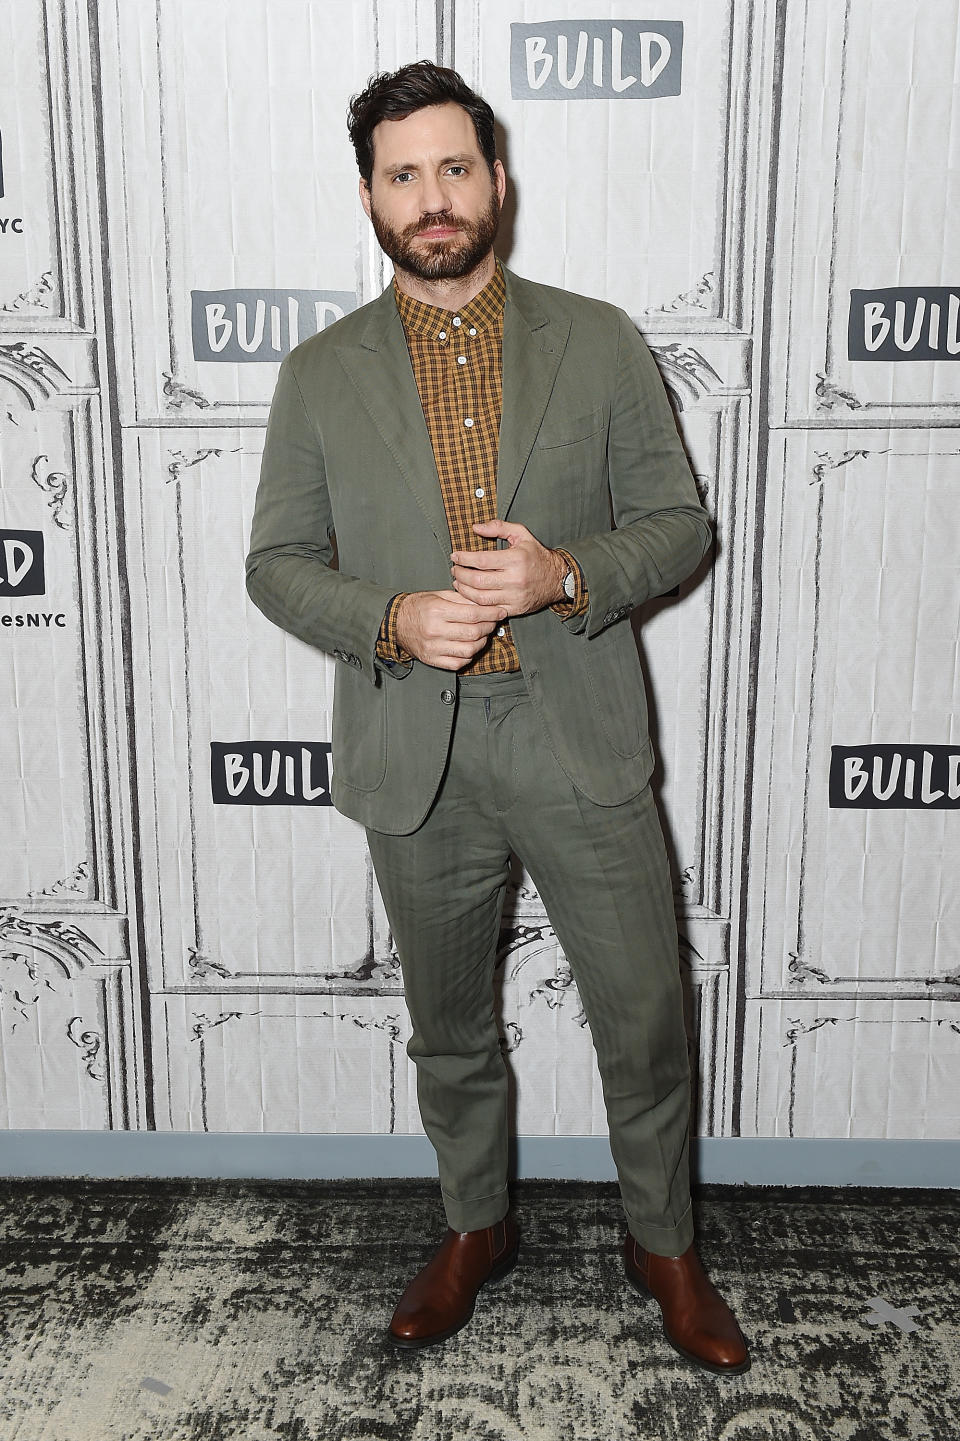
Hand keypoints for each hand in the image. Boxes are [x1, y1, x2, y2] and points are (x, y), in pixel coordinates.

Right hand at [394, 589, 508, 671]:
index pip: (473, 615)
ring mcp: (433, 648)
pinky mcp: (432, 659)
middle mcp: (435, 630)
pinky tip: (470, 646)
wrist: (396, 623)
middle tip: (493, 622)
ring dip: (482, 642)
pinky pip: (458, 663)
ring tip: (482, 634)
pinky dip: (469, 656)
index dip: (491, 614)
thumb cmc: (418, 607)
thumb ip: (462, 599)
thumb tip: (485, 603)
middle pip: (474, 633)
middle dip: (489, 627)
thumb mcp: (439, 595)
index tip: (500, 612)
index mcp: (437, 611)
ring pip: (469, 650)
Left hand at [450, 520, 566, 614]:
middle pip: (478, 581)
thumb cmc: (536, 555)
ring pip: (481, 598)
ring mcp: (515, 597)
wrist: (557, 579)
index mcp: (516, 559)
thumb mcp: (521, 534)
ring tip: (458, 581)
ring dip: (464, 590)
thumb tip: (475, 527)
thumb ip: (498, 527)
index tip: (455, 555)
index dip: (464, 558)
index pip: (482, 561)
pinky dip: (475, 603)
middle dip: (461, 574)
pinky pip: (489, 609)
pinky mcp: (515, 609)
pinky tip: (469, 595)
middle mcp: (515, 580)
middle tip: (455, 569)